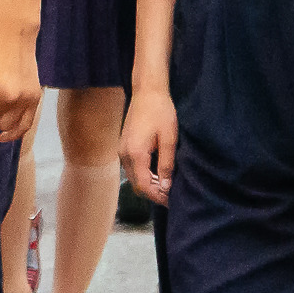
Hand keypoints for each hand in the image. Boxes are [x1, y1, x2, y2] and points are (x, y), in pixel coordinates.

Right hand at [121, 85, 177, 203]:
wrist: (147, 92)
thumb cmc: (161, 112)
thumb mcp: (169, 139)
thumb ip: (166, 165)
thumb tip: (166, 187)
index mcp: (136, 154)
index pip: (144, 186)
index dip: (157, 196)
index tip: (172, 201)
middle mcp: (124, 155)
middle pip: (136, 185)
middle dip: (153, 193)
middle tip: (171, 195)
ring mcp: (121, 150)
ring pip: (133, 177)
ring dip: (148, 184)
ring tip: (166, 185)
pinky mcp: (123, 146)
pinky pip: (132, 168)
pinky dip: (143, 175)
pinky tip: (157, 173)